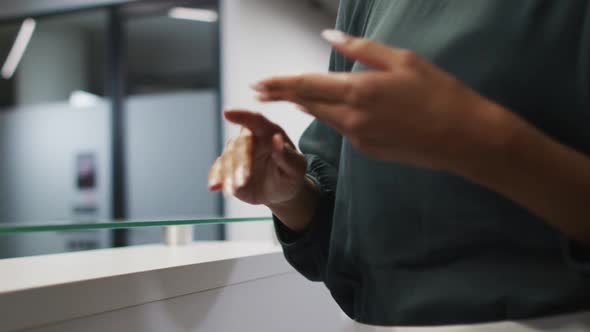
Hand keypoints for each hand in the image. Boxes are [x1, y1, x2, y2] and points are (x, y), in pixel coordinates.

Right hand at [208, 110, 307, 205]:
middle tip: (244, 180)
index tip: (227, 112)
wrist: (282, 191)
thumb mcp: (296, 167)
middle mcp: (250, 139)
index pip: (255, 120)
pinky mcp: (227, 168)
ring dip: (228, 174)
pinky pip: (218, 170)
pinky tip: (214, 186)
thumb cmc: (292, 174)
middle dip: (240, 162)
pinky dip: (215, 177)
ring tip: (233, 190)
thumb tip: (277, 139)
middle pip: (240, 144)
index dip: (241, 116)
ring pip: (227, 158)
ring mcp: (237, 154)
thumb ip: (287, 155)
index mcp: (268, 132)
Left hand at [252, 30, 505, 169]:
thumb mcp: (403, 60)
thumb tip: (329, 37)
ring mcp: (358, 138)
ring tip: (290, 95)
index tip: (257, 84)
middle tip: (261, 90)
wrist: (464, 138)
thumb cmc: (439, 93)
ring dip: (306, 105)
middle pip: (307, 104)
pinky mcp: (368, 151)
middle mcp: (351, 119)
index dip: (278, 84)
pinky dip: (333, 116)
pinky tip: (335, 108)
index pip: (306, 86)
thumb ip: (361, 49)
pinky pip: (343, 129)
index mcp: (358, 91)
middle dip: (282, 95)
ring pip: (323, 117)